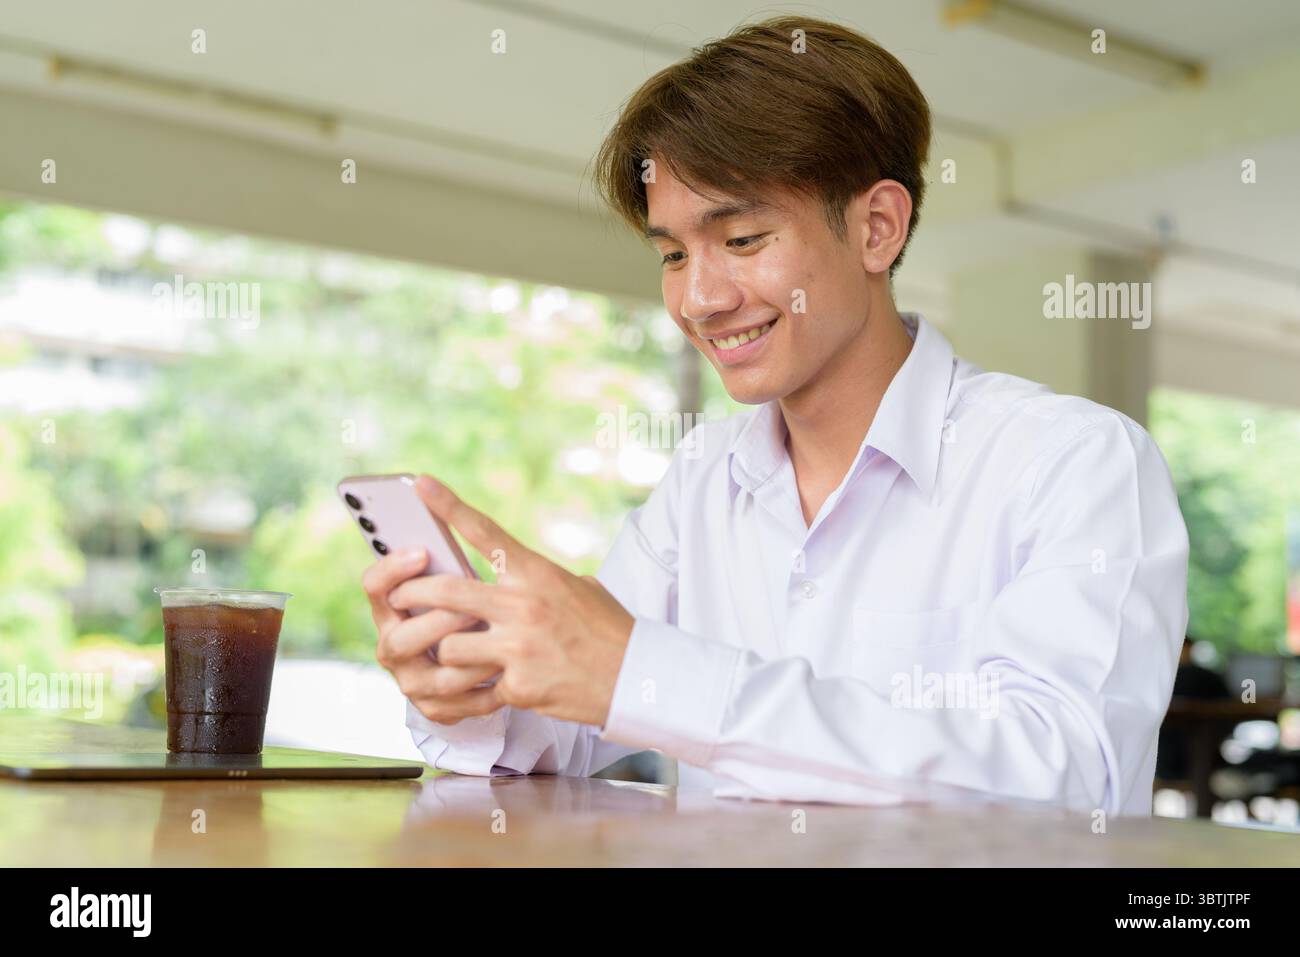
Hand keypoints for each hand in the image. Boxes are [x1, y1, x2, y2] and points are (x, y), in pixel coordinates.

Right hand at [363, 548, 503, 725]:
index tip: (423, 551)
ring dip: (468, 658)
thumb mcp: (459, 579)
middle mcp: (393, 644)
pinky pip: (458, 703)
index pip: (375, 585)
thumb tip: (444, 504)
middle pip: (400, 638)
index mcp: (390, 606)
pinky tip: (507, 673)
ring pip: (433, 676)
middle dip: (437, 621)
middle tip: (471, 607)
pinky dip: (485, 689)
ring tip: (500, 643)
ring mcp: (411, 679)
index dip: (393, 569)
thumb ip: (448, 559)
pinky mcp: (435, 707)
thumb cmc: (470, 605)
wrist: (481, 656)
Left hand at [385, 474, 635, 727]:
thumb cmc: (608, 628)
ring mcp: (520, 648)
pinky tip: (490, 687)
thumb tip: (508, 571)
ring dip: (445, 650)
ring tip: (451, 654)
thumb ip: (537, 579)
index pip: (485, 533)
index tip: (421, 484)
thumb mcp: (577, 587)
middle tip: (399, 598)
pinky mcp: (519, 685)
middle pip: (445, 593)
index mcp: (538, 574)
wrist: (636, 676)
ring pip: (449, 644)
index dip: (448, 506)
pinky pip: (476, 686)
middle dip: (412, 595)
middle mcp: (524, 606)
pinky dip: (478, 688)